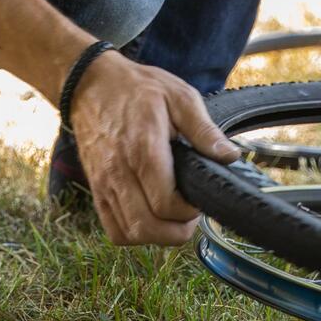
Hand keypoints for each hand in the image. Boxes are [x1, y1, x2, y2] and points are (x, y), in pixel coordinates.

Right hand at [66, 50, 240, 246]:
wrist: (90, 84)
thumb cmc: (136, 88)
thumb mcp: (179, 96)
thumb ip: (204, 130)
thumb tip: (230, 156)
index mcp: (143, 150)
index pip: (166, 204)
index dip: (189, 211)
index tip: (198, 198)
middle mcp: (119, 172)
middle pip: (147, 227)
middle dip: (176, 231)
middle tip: (190, 214)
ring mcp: (103, 184)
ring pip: (129, 234)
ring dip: (157, 236)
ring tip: (172, 217)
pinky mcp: (96, 189)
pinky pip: (113, 230)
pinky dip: (135, 234)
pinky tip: (150, 217)